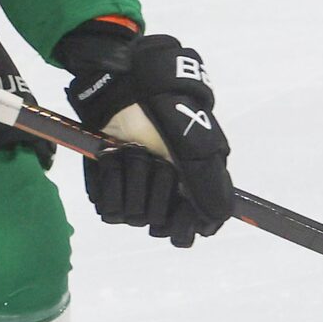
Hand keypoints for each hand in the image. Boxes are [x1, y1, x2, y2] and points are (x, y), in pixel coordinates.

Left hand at [55, 22, 232, 246]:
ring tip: (132, 150)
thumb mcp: (196, 143)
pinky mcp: (107, 189)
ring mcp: (134, 194)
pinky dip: (109, 179)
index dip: (183, 224)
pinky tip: (113, 157)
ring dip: (131, 178)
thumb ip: (208, 183)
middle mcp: (162, 198)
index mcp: (188, 191)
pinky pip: (106, 207)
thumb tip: (216, 219)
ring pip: (131, 216)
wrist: (124, 89)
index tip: (181, 205)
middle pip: (157, 225)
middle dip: (155, 188)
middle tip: (155, 157)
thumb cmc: (166, 111)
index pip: (186, 232)